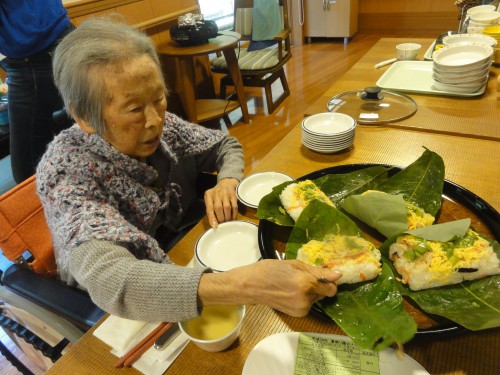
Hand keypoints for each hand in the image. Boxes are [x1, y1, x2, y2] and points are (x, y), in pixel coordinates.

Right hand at [198, 260, 341, 316]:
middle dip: (319, 284)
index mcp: (305, 284)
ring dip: (311, 291)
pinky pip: (309, 304)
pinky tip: (291, 291)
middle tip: (304, 276)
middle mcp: (306, 299)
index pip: (331, 286)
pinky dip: (304, 297)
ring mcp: (301, 309)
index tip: (325, 273)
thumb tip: (337, 274)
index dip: (330, 279)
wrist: (250, 286)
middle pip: (325, 292)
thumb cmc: (270, 270)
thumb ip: (316, 270)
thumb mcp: (294, 264)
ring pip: (317, 298)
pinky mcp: (297, 314)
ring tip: (294, 283)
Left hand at [204, 178, 238, 226]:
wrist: (226, 183)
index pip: (209, 207)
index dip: (212, 218)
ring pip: (227, 207)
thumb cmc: (216, 194)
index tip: (214, 226)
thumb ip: (210, 209)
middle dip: (220, 218)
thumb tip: (214, 223)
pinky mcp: (234, 195)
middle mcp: (217, 193)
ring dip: (227, 217)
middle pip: (218, 208)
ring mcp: (226, 193)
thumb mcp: (210, 199)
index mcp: (209, 195)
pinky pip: (234, 206)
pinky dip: (234, 214)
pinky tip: (233, 218)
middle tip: (222, 224)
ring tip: (227, 222)